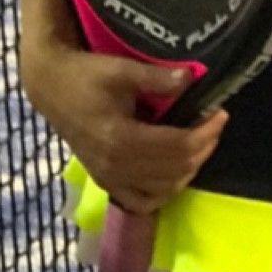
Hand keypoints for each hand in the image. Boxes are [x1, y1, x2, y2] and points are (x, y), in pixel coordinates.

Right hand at [20, 21, 226, 215]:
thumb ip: (156, 78)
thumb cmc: (86, 75)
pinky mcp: (105, 181)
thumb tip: (190, 78)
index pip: (176, 147)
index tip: (220, 114)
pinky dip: (163, 192)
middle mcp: (115, 165)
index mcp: (120, 138)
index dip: (205, 133)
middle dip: (203, 149)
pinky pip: (141, 202)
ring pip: (162, 189)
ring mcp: (109, 177)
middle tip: (215, 126)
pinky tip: (174, 173)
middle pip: (174, 170)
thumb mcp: (121, 70)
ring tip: (200, 145)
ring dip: (188, 170)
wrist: (51, 87)